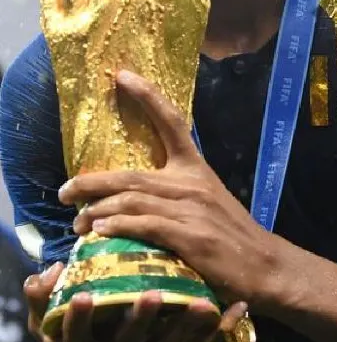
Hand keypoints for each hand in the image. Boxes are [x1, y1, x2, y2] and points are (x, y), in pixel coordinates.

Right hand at [24, 262, 246, 341]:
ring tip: (204, 303)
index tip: (85, 295)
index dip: (80, 318)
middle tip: (152, 293)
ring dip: (187, 328)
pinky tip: (234, 311)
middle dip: (140, 320)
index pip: (77, 335)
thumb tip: (49, 272)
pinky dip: (215, 334)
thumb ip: (42, 303)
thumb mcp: (48, 332)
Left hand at [62, 70, 278, 307]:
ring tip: (78, 223)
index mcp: (196, 168)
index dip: (147, 95)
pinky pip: (145, 227)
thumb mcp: (208, 201)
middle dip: (91, 181)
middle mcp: (191, 183)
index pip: (172, 121)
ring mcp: (191, 210)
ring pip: (132, 200)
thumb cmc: (232, 236)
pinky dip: (119, 227)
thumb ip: (175, 192)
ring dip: (98, 210)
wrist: (267, 266)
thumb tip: (134, 193)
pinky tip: (101, 232)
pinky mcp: (191, 238)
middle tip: (64, 191)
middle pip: (131, 174)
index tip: (121, 75)